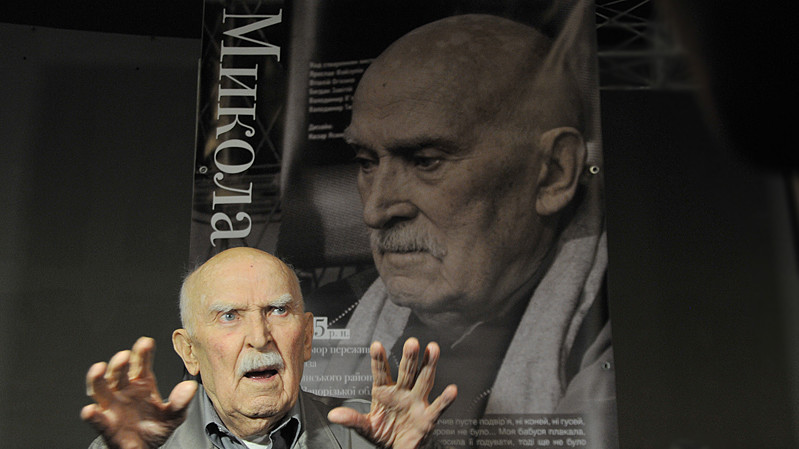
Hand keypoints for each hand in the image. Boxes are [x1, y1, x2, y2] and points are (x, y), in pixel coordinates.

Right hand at [81, 337, 197, 448]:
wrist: (144, 448)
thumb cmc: (155, 427)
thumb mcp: (173, 415)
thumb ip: (180, 402)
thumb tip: (191, 386)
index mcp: (142, 384)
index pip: (141, 364)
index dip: (143, 353)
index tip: (146, 342)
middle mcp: (124, 390)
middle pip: (119, 373)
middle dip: (121, 363)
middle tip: (125, 356)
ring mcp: (112, 405)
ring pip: (101, 389)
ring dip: (98, 379)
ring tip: (99, 369)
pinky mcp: (106, 424)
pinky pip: (97, 419)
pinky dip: (92, 415)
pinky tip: (90, 410)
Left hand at [328, 338, 456, 448]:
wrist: (399, 448)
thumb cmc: (383, 433)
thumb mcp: (365, 427)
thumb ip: (352, 419)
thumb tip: (333, 415)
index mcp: (384, 392)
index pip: (381, 373)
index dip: (379, 360)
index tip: (376, 345)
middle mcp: (402, 392)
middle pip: (406, 372)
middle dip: (409, 357)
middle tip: (412, 342)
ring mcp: (417, 402)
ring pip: (424, 381)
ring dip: (429, 366)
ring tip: (433, 349)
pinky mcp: (428, 417)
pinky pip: (438, 407)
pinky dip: (445, 400)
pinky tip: (451, 390)